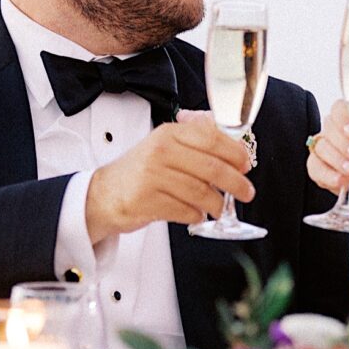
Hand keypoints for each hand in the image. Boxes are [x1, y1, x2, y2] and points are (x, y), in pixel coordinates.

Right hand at [85, 113, 254, 242]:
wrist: (103, 194)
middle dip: (236, 182)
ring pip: (201, 192)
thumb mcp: (164, 145)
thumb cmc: (139, 171)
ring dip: (216, 204)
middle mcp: (161, 151)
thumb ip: (194, 138)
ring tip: (218, 207)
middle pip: (211, 167)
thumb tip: (228, 136)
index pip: (211, 138)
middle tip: (246, 191)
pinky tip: (197, 214)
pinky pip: (185, 211)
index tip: (246, 164)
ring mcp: (152, 176)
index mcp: (169, 133)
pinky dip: (197, 215)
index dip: (235, 152)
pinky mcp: (147, 201)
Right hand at [306, 100, 348, 216]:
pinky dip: (327, 175)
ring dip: (336, 160)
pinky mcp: (320, 169)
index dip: (343, 118)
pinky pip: (314, 168)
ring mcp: (327, 151)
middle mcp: (338, 134)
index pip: (340, 109)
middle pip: (328, 127)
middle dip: (342, 143)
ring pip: (320, 148)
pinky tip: (341, 181)